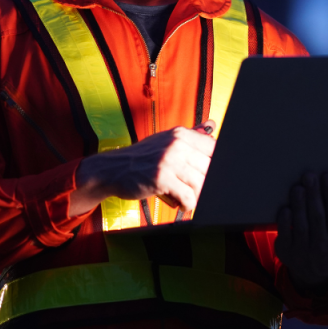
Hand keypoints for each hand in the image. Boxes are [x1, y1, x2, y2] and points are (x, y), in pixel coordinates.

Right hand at [70, 121, 216, 215]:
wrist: (112, 169)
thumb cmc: (142, 158)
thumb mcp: (165, 141)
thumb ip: (191, 135)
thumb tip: (213, 124)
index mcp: (181, 134)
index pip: (213, 148)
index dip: (215, 165)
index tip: (209, 175)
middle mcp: (177, 144)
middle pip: (210, 167)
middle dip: (205, 183)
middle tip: (196, 191)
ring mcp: (169, 160)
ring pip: (201, 183)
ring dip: (197, 196)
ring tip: (188, 199)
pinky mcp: (161, 178)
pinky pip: (188, 196)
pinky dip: (188, 204)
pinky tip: (182, 204)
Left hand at [275, 172, 327, 293]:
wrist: (316, 269)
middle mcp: (323, 247)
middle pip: (318, 217)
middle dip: (314, 194)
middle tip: (310, 175)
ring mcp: (303, 251)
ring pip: (301, 225)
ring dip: (299, 205)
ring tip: (298, 187)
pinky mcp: (286, 251)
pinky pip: (285, 236)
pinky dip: (285, 222)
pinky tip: (286, 208)